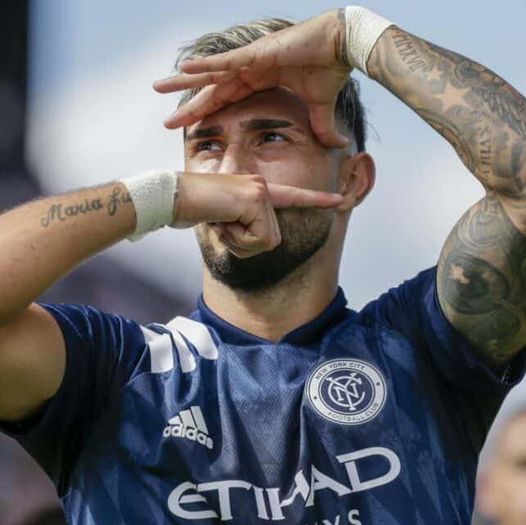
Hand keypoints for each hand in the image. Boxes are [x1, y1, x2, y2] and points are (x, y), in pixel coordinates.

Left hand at [154, 10, 350, 147]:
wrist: (343, 47)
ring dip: (185, 81)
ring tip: (159, 87)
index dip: (209, 114)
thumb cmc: (330, 69)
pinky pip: (227, 62)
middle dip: (190, 106)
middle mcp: (250, 69)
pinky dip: (207, 66)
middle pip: (213, 91)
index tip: (192, 128)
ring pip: (211, 74)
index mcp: (260, 81)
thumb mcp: (319, 107)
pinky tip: (185, 69)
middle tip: (168, 121)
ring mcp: (251, 59)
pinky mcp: (258, 53)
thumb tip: (336, 145)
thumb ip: (320, 126)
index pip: (227, 101)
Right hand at [172, 172, 342, 257]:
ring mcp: (261, 190)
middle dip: (245, 243)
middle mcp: (264, 187)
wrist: (173, 196)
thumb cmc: (195, 209)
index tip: (341, 201)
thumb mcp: (225, 220)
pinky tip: (221, 219)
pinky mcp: (255, 197)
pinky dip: (236, 238)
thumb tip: (259, 240)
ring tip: (220, 220)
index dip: (318, 200)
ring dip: (239, 241)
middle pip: (272, 239)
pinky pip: (257, 237)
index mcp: (257, 191)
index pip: (294, 197)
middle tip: (223, 225)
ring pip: (266, 241)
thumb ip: (245, 227)